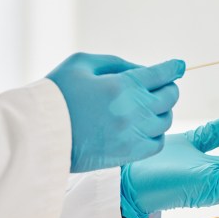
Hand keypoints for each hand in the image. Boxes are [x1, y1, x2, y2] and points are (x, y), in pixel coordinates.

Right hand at [47, 53, 183, 172]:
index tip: (178, 65)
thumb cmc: (57, 94)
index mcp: (123, 85)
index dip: (173, 67)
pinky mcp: (128, 154)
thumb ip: (115, 63)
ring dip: (161, 110)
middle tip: (161, 85)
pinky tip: (145, 126)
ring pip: (165, 120)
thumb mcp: (81, 63)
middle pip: (169, 96)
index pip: (162, 74)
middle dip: (168, 87)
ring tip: (149, 106)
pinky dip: (157, 133)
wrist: (40, 134)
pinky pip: (157, 143)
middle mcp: (133, 110)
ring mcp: (133, 134)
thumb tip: (141, 70)